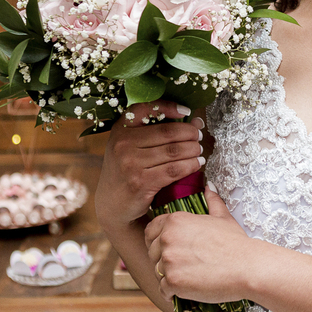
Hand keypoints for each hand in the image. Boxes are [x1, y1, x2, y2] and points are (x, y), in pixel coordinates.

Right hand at [95, 100, 203, 232]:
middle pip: (167, 133)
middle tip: (199, 136)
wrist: (112, 203)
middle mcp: (123, 144)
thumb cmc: (127, 170)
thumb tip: (196, 122)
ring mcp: (131, 164)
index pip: (147, 109)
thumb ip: (158, 131)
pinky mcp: (141, 183)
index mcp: (120, 129)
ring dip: (193, 150)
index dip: (169, 107)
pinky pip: (174, 170)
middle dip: (189, 133)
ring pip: (173, 152)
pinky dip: (190, 166)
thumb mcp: (132, 146)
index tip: (186, 112)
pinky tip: (197, 164)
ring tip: (200, 150)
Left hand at [145, 188, 256, 304]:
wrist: (247, 267)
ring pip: (158, 272)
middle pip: (152, 253)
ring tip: (190, 277)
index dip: (158, 241)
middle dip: (164, 261)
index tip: (172, 250)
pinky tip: (189, 289)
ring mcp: (168, 260)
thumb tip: (209, 186)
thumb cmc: (236, 243)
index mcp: (175, 221)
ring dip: (170, 277)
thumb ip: (212, 201)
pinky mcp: (172, 281)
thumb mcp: (223, 217)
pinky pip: (164, 290)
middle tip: (185, 266)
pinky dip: (174, 293)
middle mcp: (167, 238)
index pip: (151, 231)